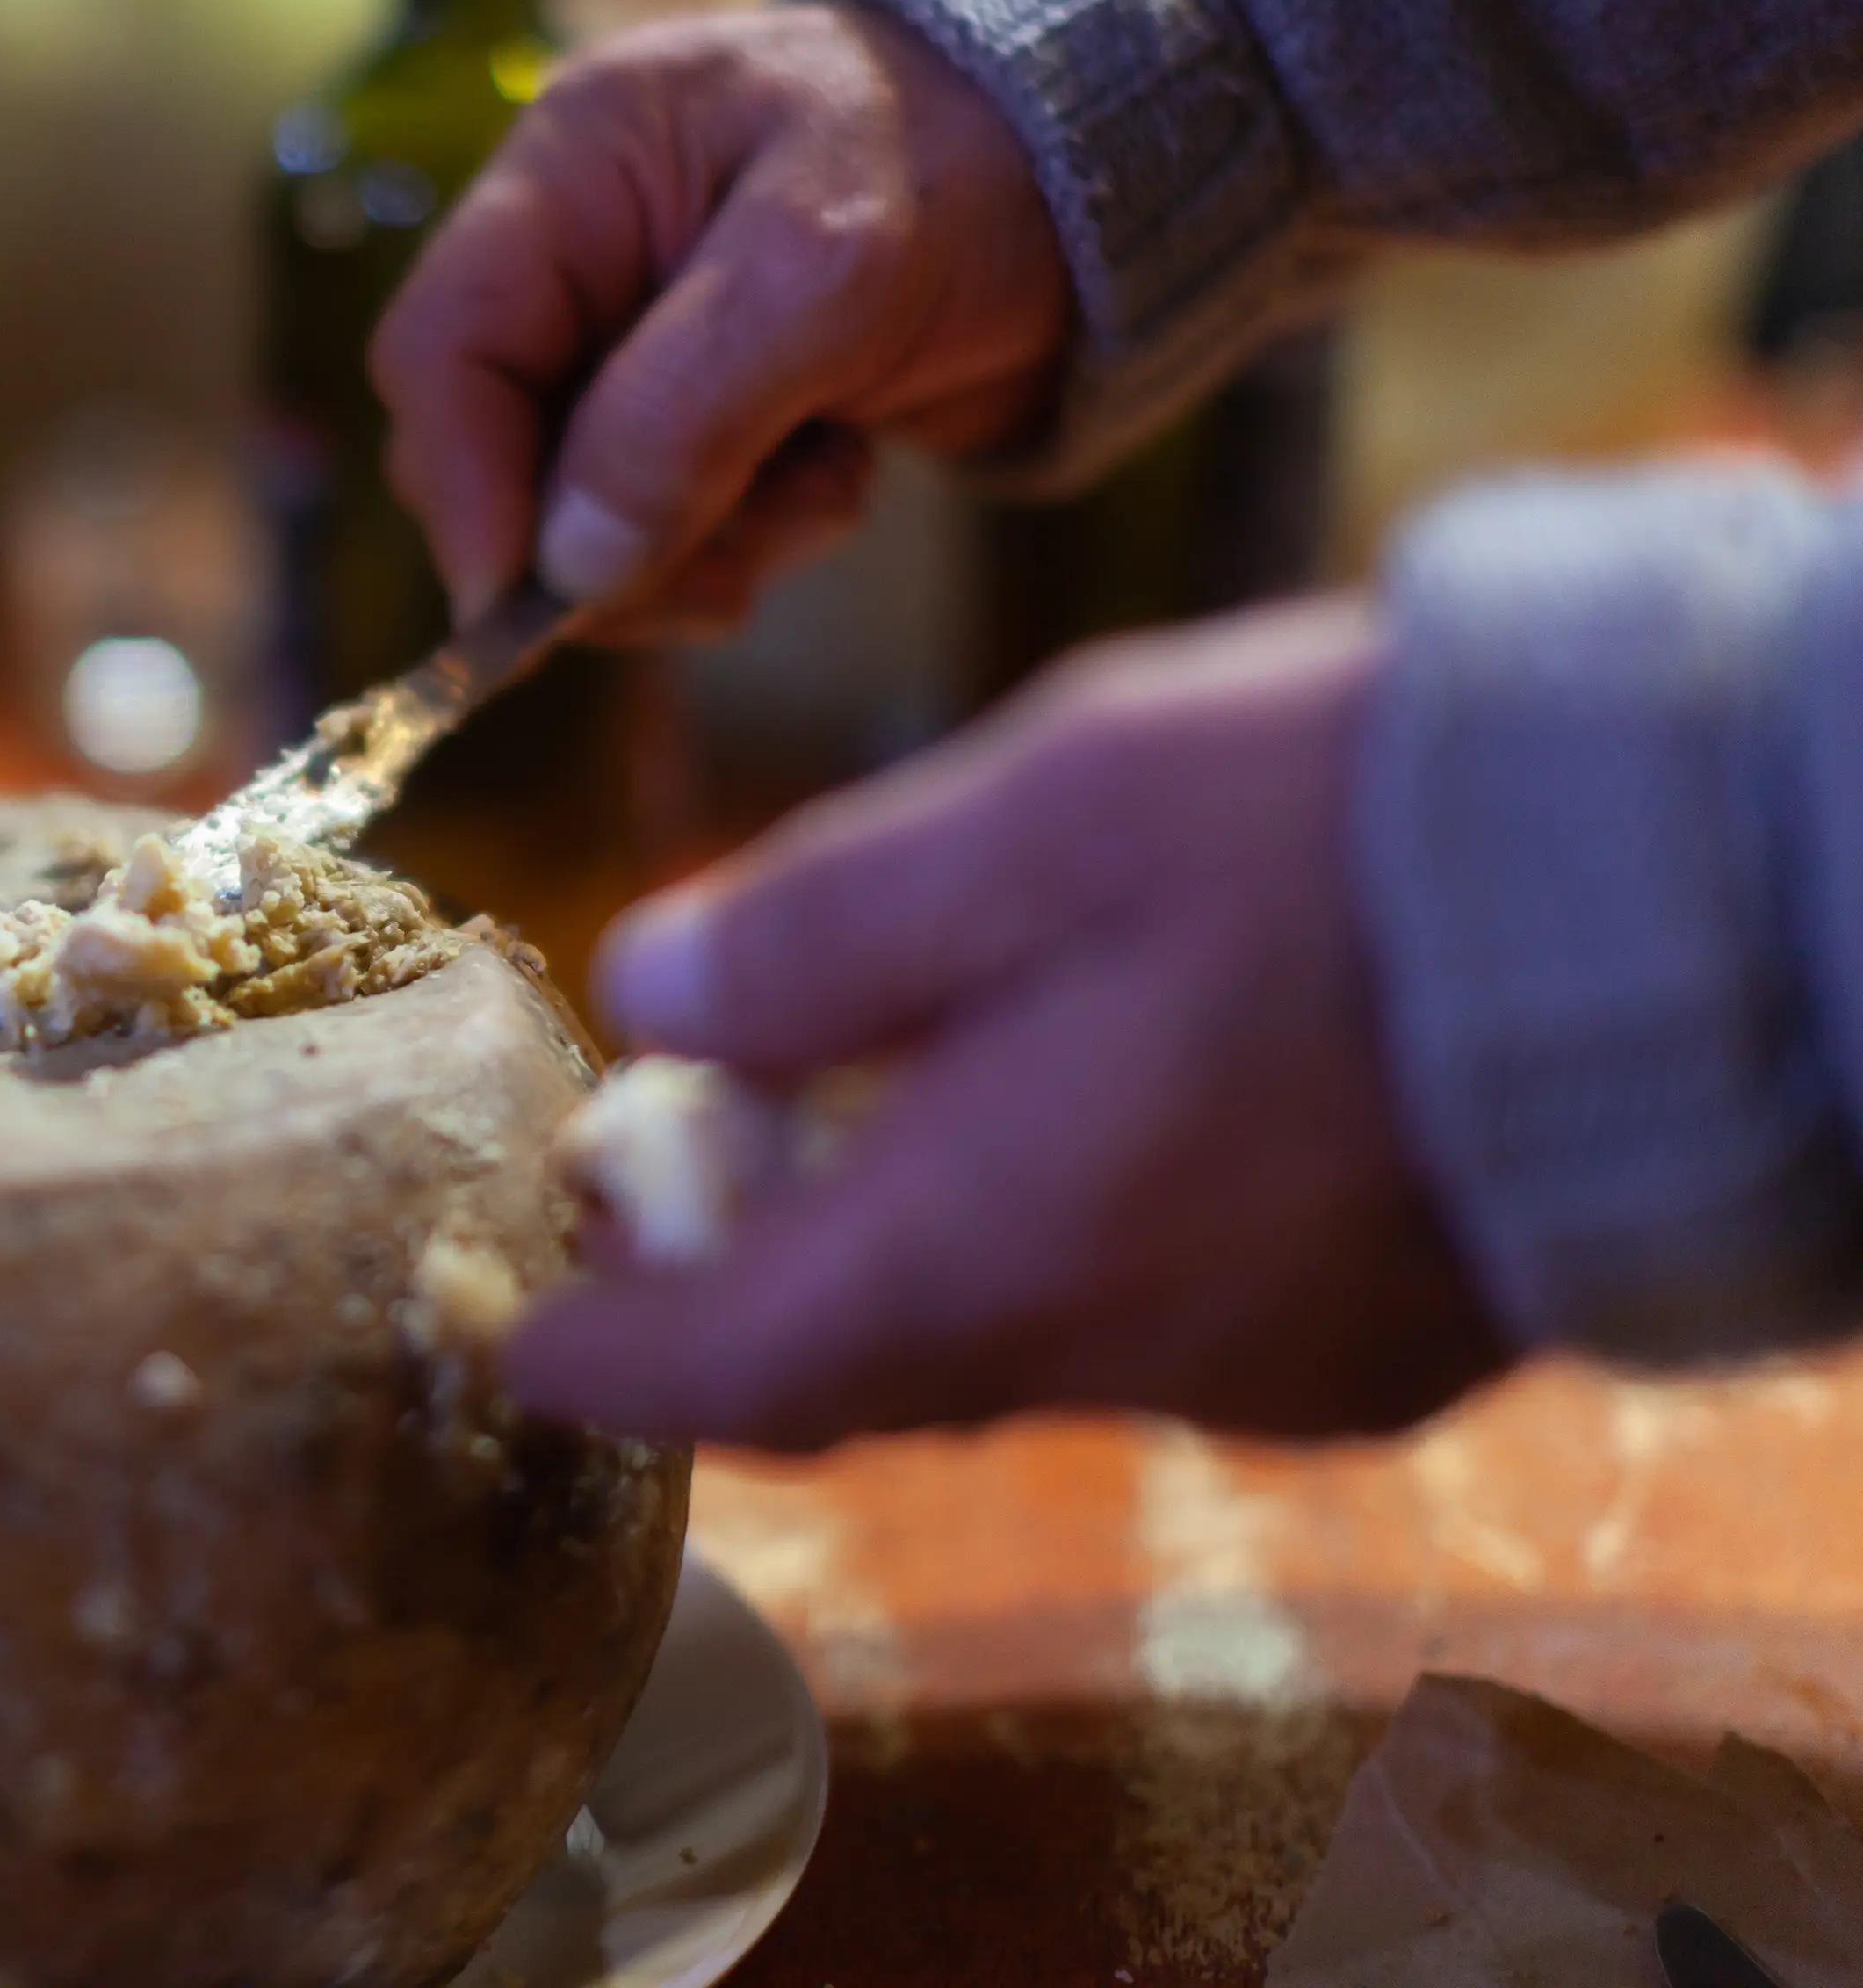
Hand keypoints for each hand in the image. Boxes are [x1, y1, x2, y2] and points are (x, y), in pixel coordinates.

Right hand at [369, 3, 1070, 636]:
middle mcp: (581, 258)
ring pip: (577, 514)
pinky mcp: (702, 414)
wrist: (1108, 176)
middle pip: (494, 450)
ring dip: (691, 546)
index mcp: (576, 169)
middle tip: (722, 572)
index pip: (442, 346)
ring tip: (818, 492)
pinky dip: (747, 538)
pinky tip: (837, 472)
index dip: (466, 481)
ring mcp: (636, 343)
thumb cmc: (970, 167)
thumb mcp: (826, 271)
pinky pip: (664, 527)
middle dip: (596, 536)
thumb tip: (567, 568)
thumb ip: (684, 412)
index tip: (524, 596)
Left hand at [507, 600, 1512, 1449]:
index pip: (718, 1374)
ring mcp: (1256, 1368)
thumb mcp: (1031, 820)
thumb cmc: (1339, 838)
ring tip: (850, 1114)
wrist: (1685, 902)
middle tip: (659, 1185)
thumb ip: (815, 928)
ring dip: (899, 1257)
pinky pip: (1151, 1325)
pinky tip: (1075, 1118)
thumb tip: (651, 997)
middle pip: (857, 1368)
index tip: (509, 1335)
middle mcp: (1110, 1352)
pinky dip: (1056, 1247)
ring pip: (1005, 1343)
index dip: (593, 1359)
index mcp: (987, 1249)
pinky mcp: (1370, 1346)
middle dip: (734, 1294)